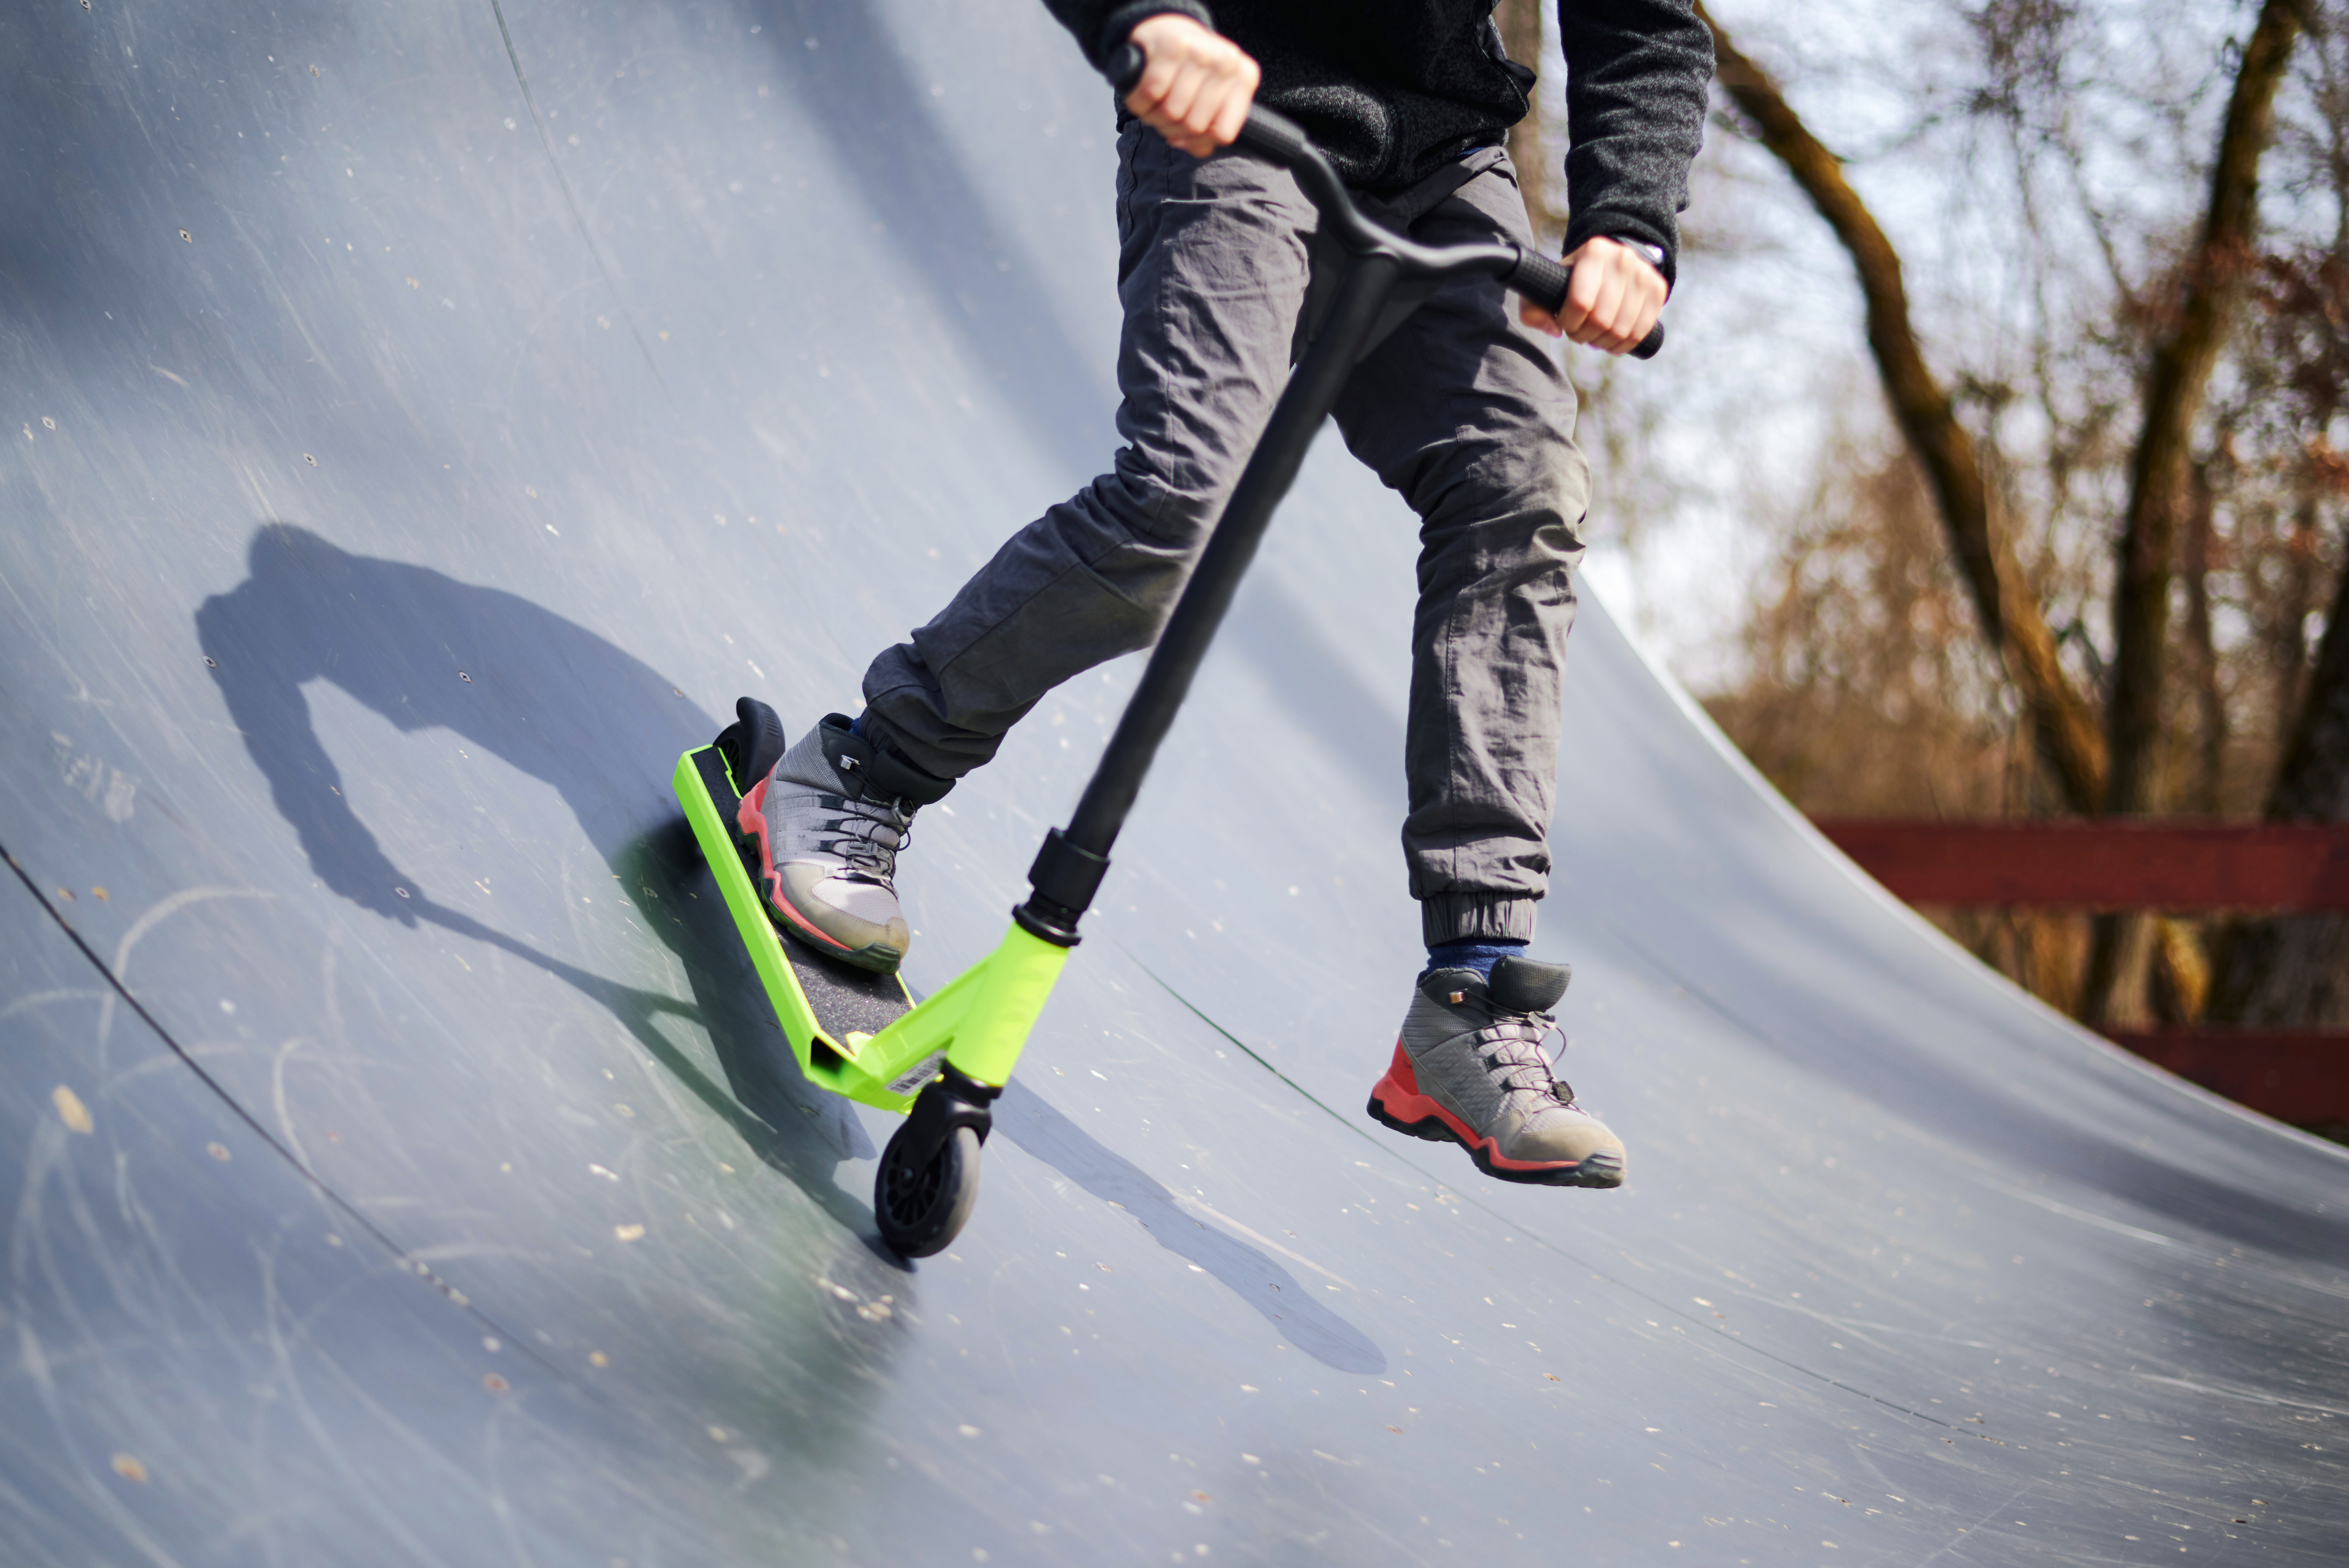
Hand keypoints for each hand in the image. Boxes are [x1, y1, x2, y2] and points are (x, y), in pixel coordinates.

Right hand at [1123, 14, 1259, 157]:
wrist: (1167, 29)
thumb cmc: (1191, 71)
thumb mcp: (1212, 96)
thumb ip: (1212, 128)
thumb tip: (1200, 150)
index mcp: (1244, 78)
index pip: (1223, 134)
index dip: (1199, 143)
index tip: (1186, 135)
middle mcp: (1227, 63)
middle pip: (1194, 126)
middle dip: (1172, 130)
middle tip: (1164, 118)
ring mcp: (1201, 52)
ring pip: (1172, 113)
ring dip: (1154, 117)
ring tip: (1154, 106)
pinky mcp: (1172, 46)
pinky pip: (1151, 94)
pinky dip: (1140, 102)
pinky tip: (1141, 96)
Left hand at [1520, 235, 1665, 353]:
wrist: (1610, 263)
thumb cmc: (1573, 280)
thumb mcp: (1547, 287)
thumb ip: (1533, 309)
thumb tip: (1554, 330)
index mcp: (1594, 252)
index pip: (1580, 302)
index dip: (1569, 323)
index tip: (1564, 323)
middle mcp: (1623, 258)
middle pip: (1602, 319)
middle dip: (1585, 335)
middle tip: (1579, 333)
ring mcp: (1644, 273)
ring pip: (1622, 329)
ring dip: (1603, 342)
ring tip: (1594, 336)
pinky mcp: (1658, 289)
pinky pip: (1641, 331)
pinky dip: (1623, 345)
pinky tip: (1611, 342)